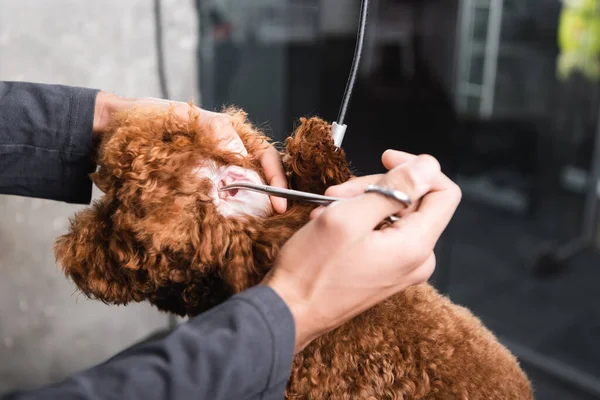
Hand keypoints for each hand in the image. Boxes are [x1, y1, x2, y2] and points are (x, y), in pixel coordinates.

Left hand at [92, 92, 287, 212]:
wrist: (113, 131)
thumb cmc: (146, 118)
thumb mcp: (179, 116)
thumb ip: (213, 129)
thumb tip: (241, 155)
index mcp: (228, 133)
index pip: (265, 154)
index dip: (276, 177)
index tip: (279, 201)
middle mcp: (224, 154)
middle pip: (260, 176)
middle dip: (271, 197)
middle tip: (274, 218)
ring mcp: (210, 172)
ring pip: (243, 191)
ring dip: (253, 208)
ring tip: (259, 226)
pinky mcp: (196, 187)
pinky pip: (219, 201)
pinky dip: (229, 213)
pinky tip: (232, 225)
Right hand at [264, 150, 460, 352]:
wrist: (290, 312)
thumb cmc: (313, 269)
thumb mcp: (349, 217)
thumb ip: (394, 188)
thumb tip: (429, 166)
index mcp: (416, 245)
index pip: (444, 193)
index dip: (418, 168)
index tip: (385, 159)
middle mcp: (417, 259)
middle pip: (413, 201)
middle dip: (375, 187)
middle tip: (337, 191)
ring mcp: (401, 268)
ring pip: (393, 215)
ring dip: (360, 203)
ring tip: (327, 210)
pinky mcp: (385, 272)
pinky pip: (382, 233)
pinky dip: (358, 221)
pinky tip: (330, 223)